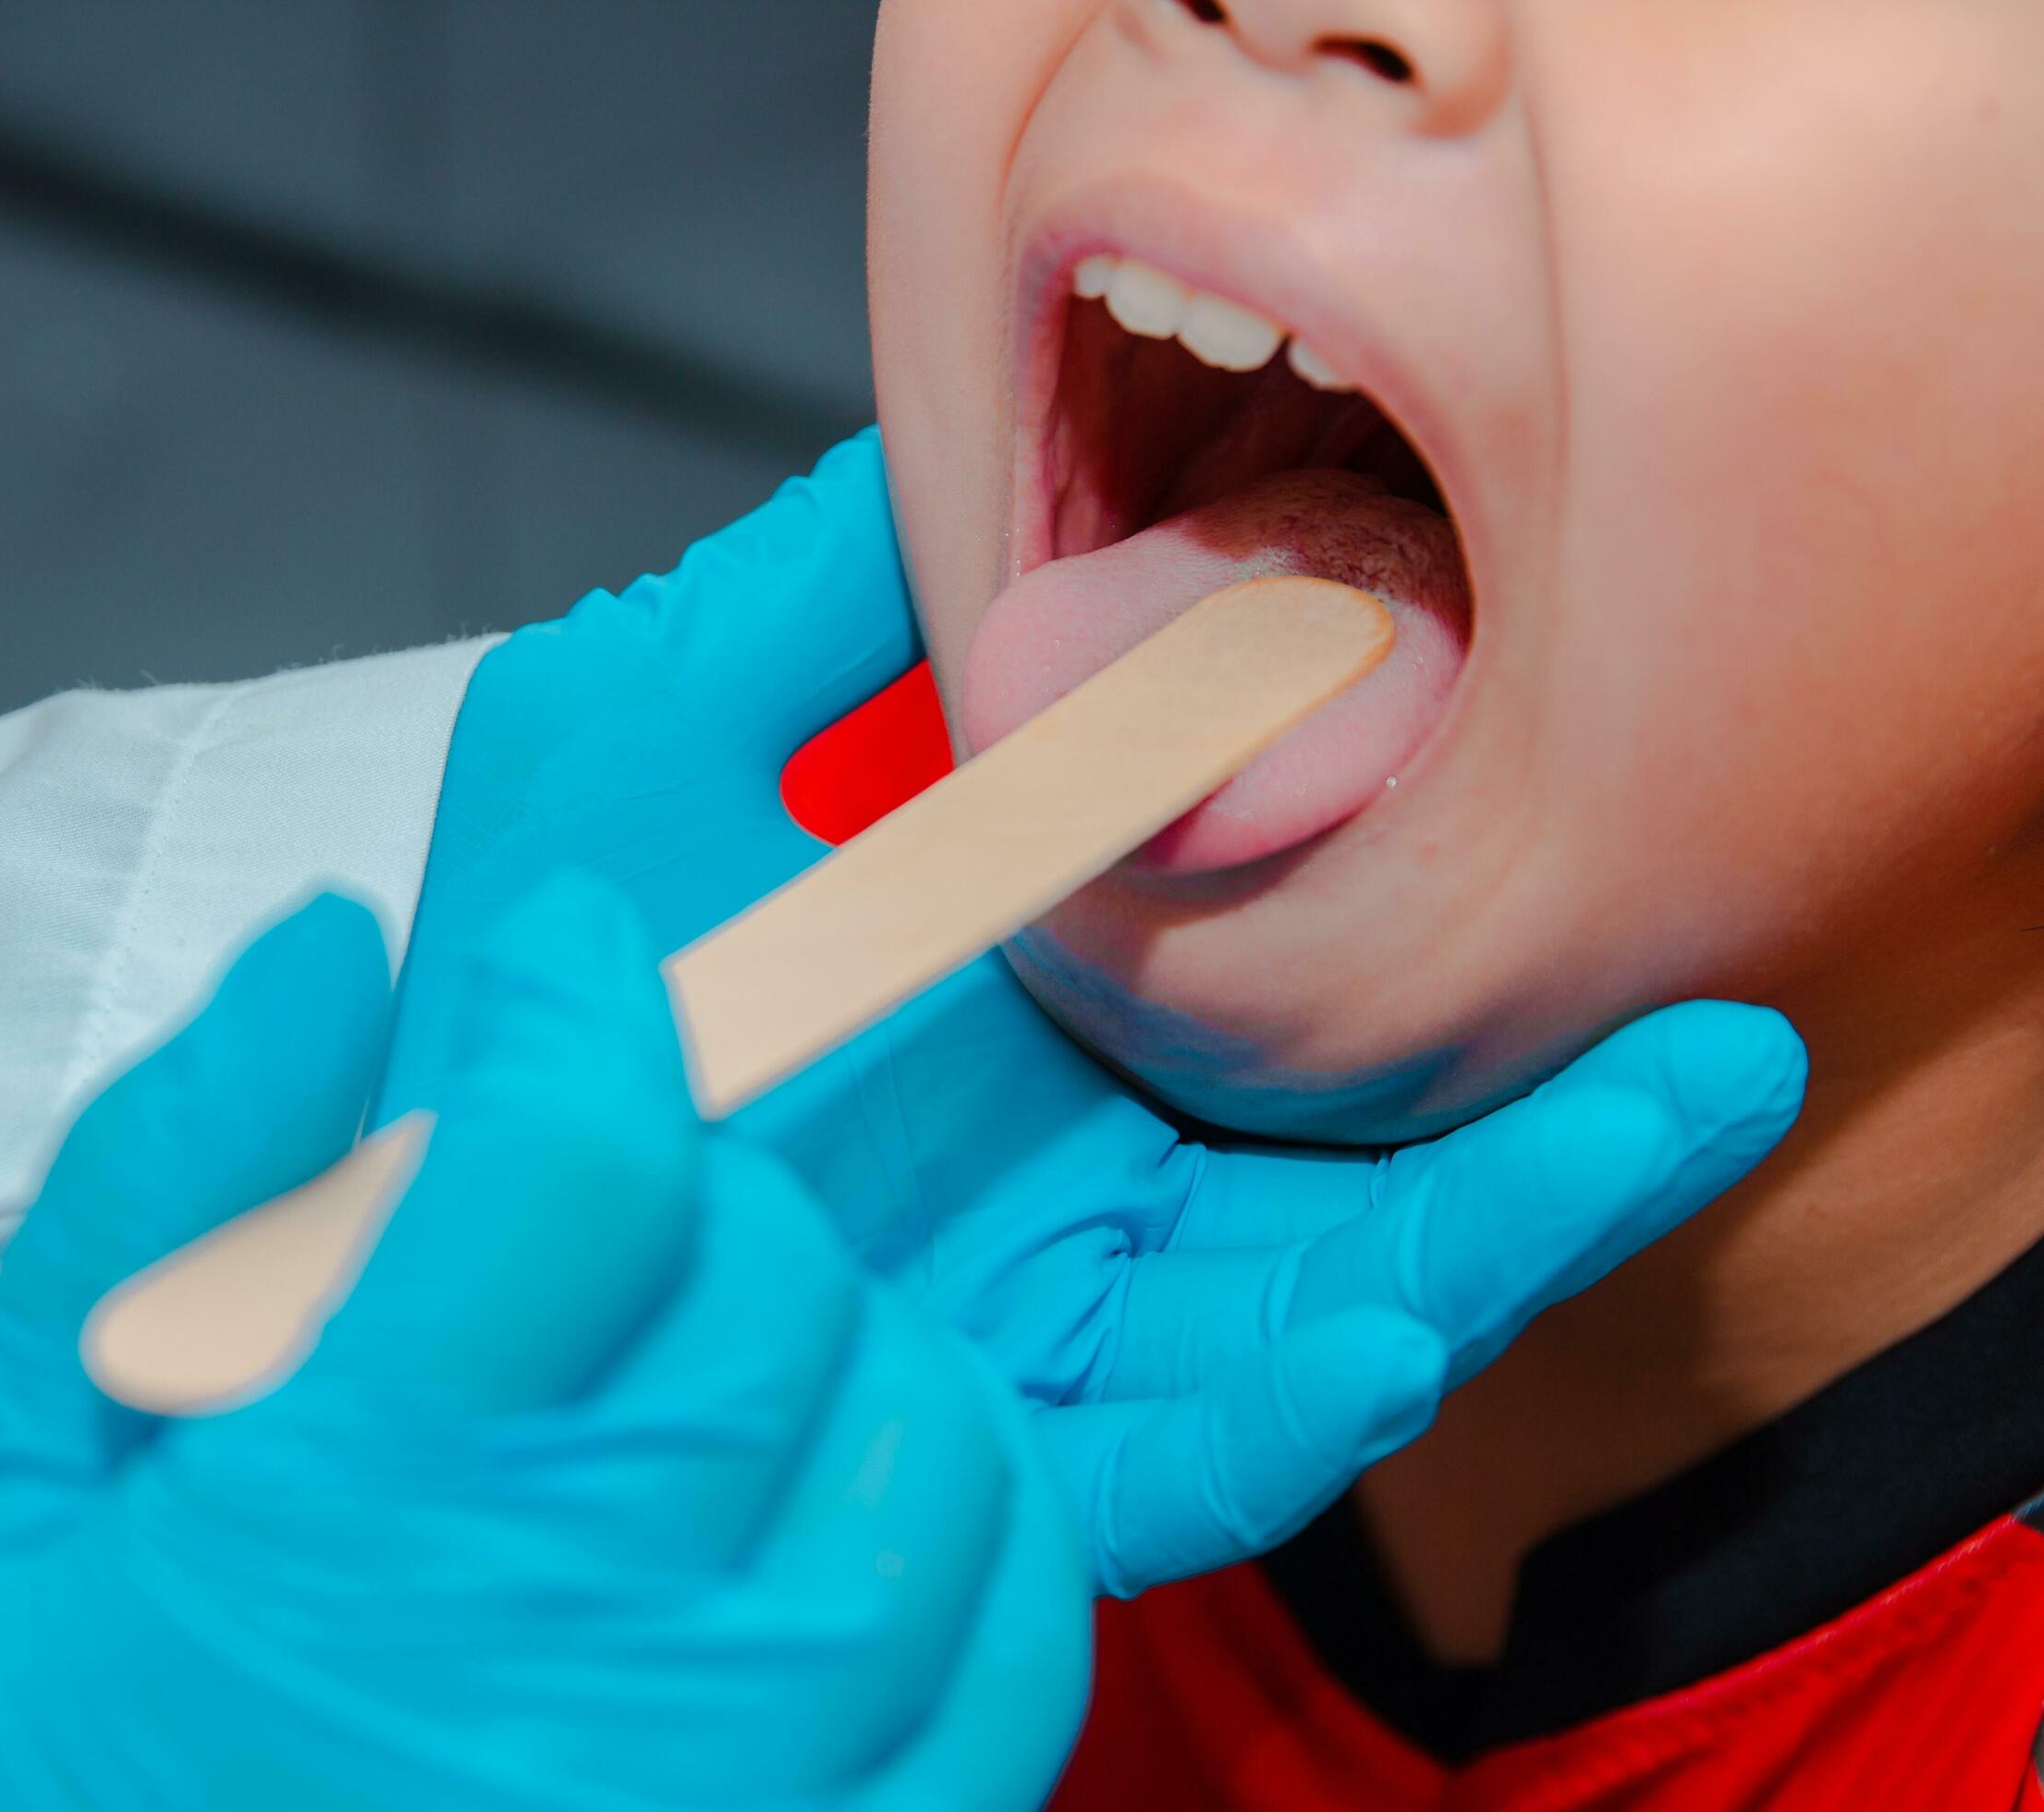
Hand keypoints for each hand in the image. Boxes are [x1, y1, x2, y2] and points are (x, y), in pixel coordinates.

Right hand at [0, 877, 1089, 1809]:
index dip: (577, 1007)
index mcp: (354, 1522)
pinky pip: (1009, 1648)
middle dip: (692, 1177)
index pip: (573, 1166)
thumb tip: (329, 945)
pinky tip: (839, 1499)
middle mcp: (590, 1657)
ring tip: (714, 1348)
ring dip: (839, 1335)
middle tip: (596, 1204)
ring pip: (924, 1437)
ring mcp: (746, 1789)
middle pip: (771, 1280)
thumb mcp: (2, 1501)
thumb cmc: (41, 1792)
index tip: (554, 962)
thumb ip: (158, 1194)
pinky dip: (963, 1518)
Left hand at [384, 431, 1808, 1596]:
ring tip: (1646, 1144)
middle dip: (1540, 1117)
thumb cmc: (499, 957)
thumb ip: (804, 595)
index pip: (1275, 961)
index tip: (1558, 818)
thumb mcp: (630, 729)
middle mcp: (1066, 1168)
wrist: (381, 1191)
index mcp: (1028, 998)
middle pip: (1344, 1156)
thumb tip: (956, 460)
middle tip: (1704, 1048)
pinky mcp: (977, 1456)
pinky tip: (1389, 1326)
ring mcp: (1035, 1319)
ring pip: (1311, 1305)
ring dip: (1487, 1241)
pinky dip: (1287, 1400)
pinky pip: (1172, 1455)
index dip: (1419, 907)